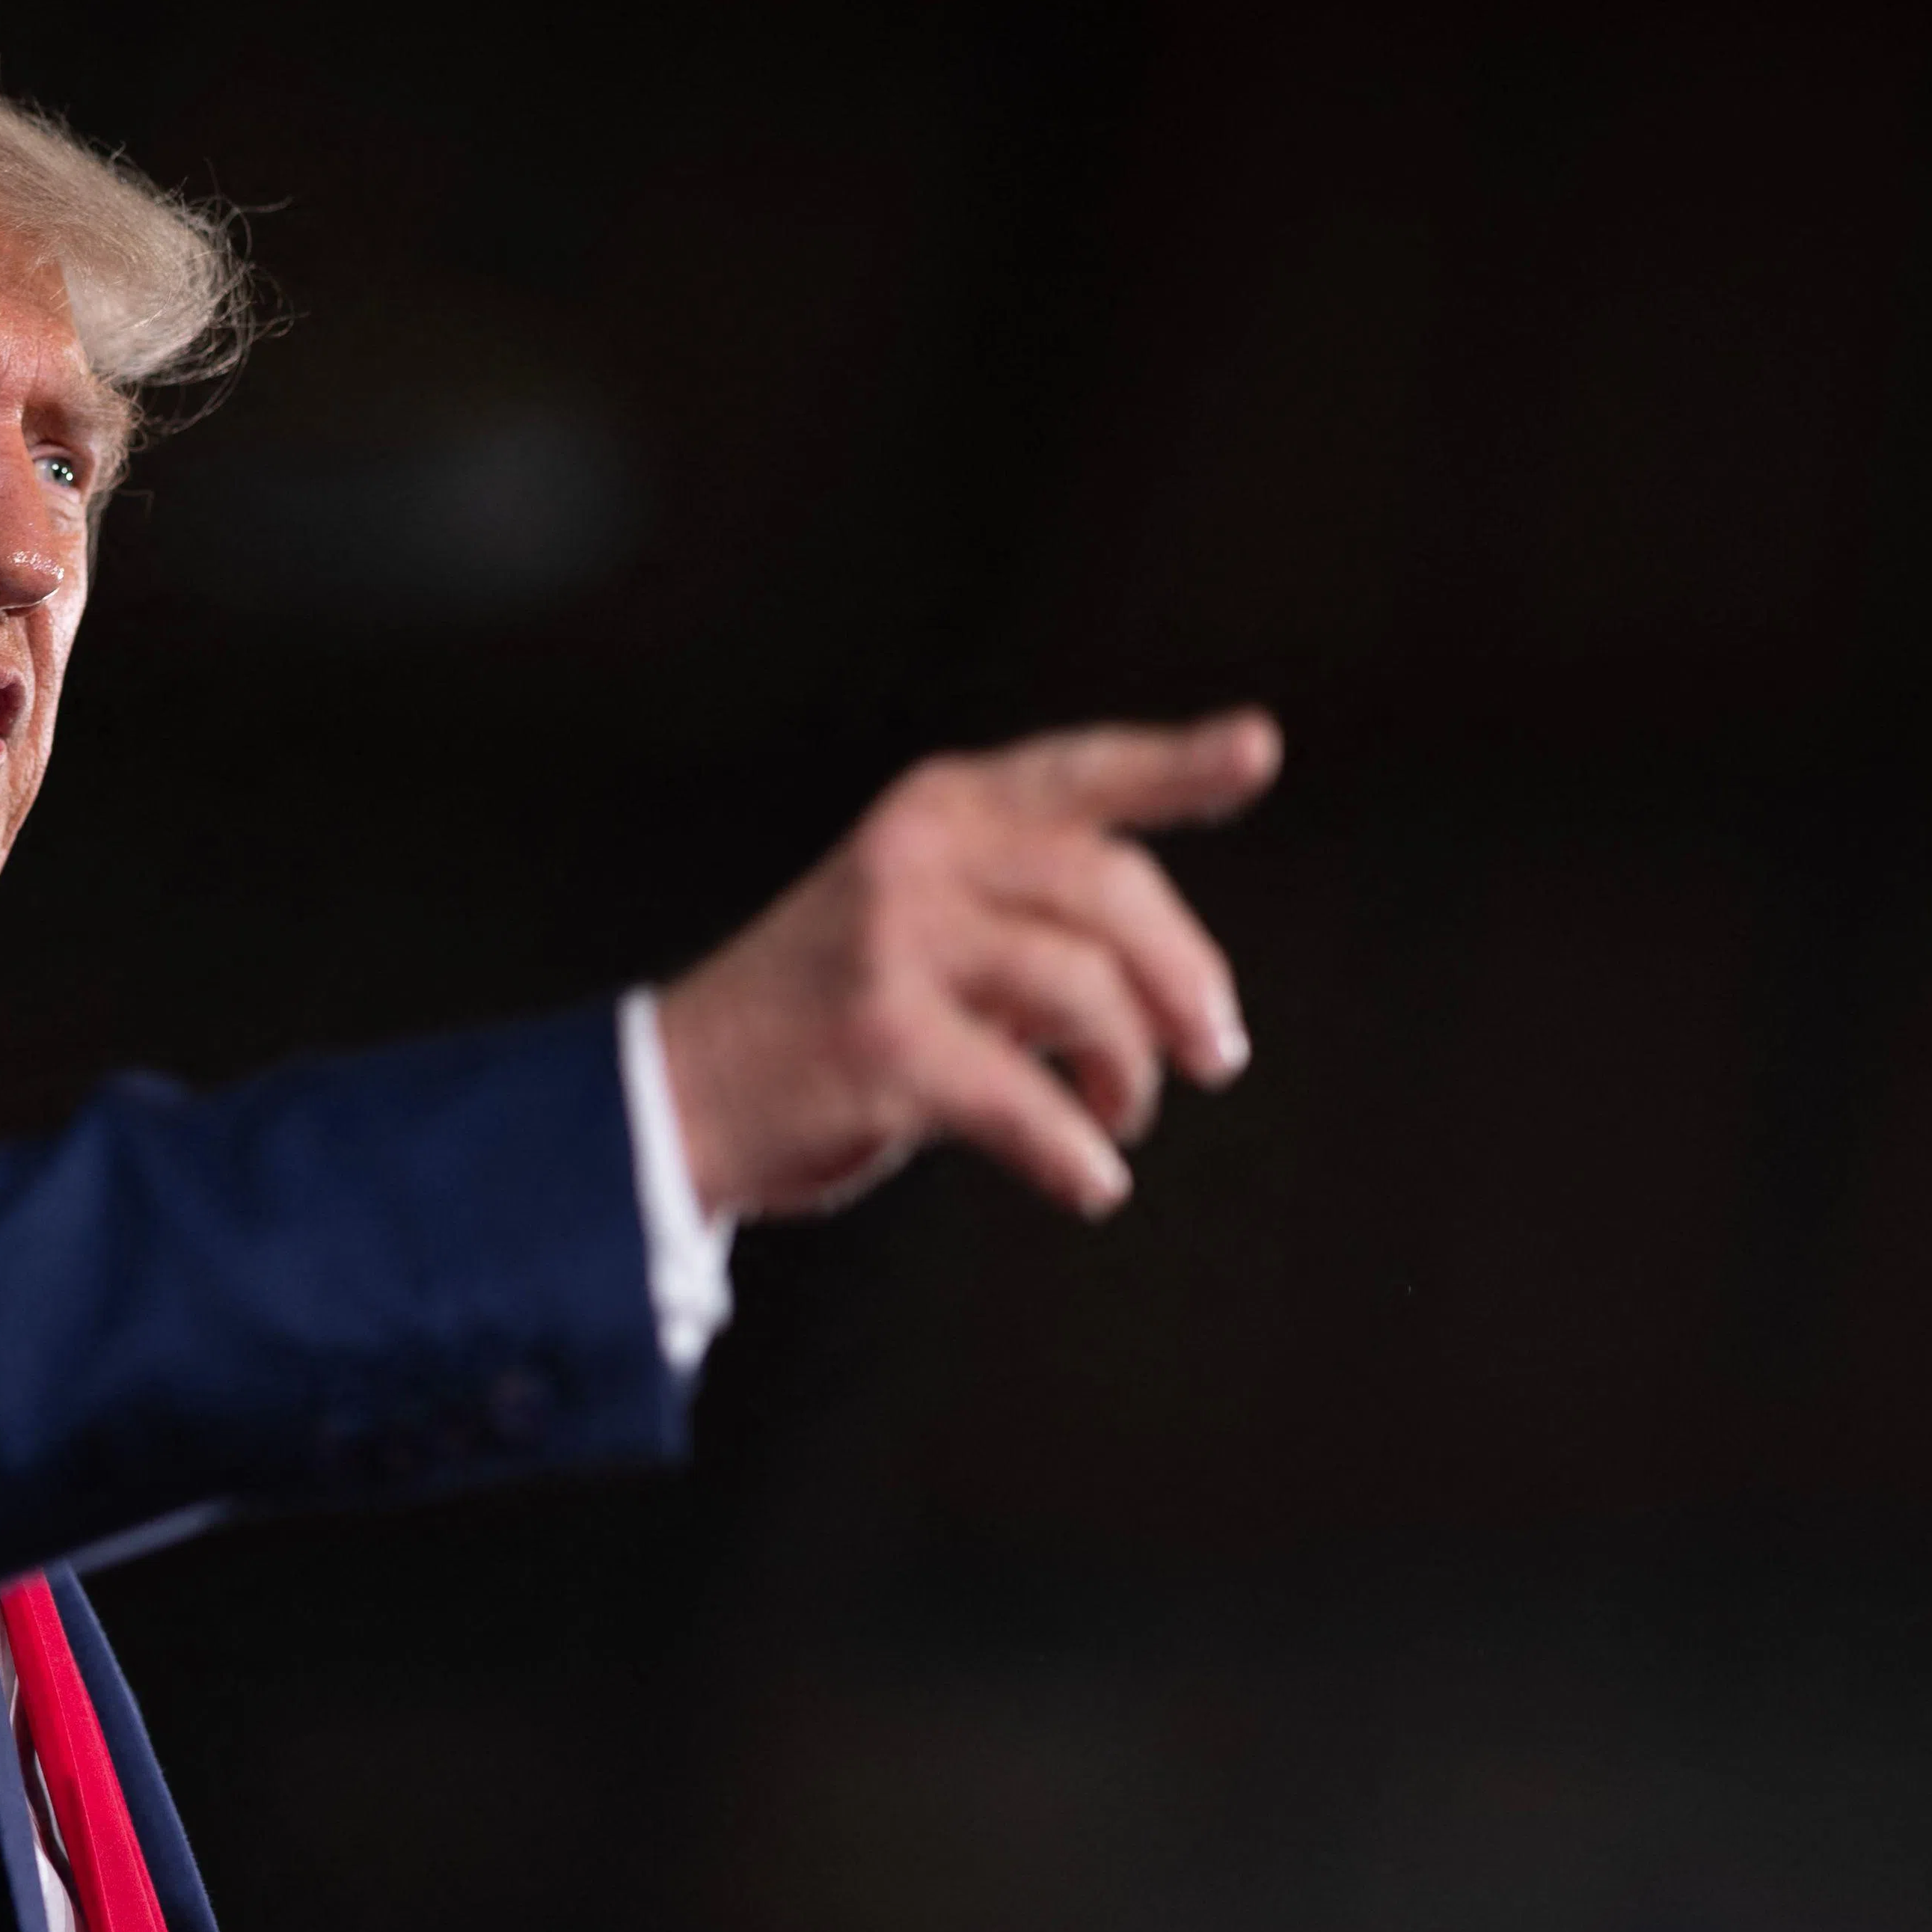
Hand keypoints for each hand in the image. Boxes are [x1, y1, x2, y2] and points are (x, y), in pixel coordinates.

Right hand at [656, 709, 1280, 1218]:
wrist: (675, 1095)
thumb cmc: (821, 1021)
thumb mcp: (921, 929)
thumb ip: (1030, 924)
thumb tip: (1175, 987)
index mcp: (934, 813)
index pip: (1079, 775)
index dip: (1175, 764)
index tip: (1256, 748)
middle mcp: (915, 856)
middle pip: (1112, 890)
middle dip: (1186, 980)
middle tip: (1216, 1056)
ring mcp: (893, 943)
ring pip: (1084, 992)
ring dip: (1128, 1074)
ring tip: (1118, 1116)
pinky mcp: (883, 1041)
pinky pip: (1029, 1101)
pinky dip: (1077, 1155)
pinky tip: (1089, 1183)